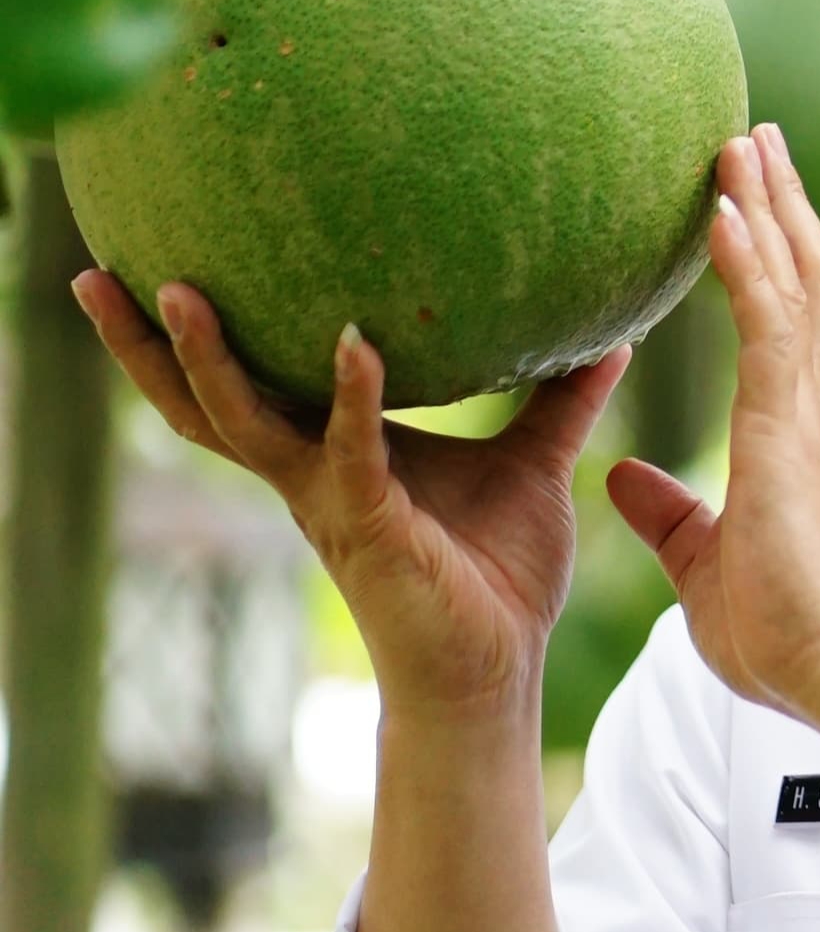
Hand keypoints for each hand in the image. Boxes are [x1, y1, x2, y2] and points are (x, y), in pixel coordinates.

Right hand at [72, 271, 631, 722]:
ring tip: (179, 290)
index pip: (250, 383)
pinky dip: (351, 397)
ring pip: (243, 423)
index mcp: (331, 455)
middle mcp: (310, 474)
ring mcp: (331, 502)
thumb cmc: (499, 576)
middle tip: (95, 273)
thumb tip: (613, 335)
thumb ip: (560, 401)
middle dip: (146, 344)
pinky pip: (351, 453)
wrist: (499, 669)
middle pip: (205, 401)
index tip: (155, 261)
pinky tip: (354, 343)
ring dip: (208, 359)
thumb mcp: (530, 466)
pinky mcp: (370, 529)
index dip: (198, 333)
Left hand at [605, 123, 819, 728]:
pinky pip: (766, 322)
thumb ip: (667, 514)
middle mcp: (801, 406)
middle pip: (798, 276)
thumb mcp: (699, 560)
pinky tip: (721, 209)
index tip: (744, 199)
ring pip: (790, 279)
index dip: (767, 254)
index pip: (780, 321)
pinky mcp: (785, 424)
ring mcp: (798, 410)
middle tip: (754, 135)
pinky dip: (746, 261)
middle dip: (777, 203)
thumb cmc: (780, 630)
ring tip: (740, 140)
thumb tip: (618, 480)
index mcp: (786, 435)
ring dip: (765, 206)